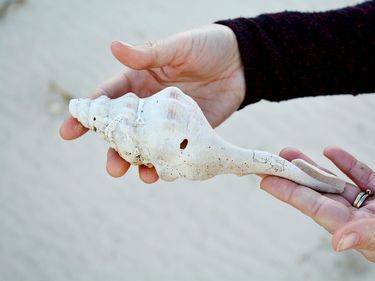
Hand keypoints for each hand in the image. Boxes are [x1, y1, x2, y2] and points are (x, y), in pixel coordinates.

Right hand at [59, 24, 244, 182]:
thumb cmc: (205, 47)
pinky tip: (163, 173)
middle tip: (112, 168)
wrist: (240, 61)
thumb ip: (147, 54)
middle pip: (125, 132)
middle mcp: (150, 105)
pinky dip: (166, 164)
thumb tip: (113, 46)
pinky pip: (173, 151)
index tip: (68, 131)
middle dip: (115, 150)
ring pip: (147, 147)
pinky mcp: (190, 132)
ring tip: (137, 174)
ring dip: (139, 163)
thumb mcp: (176, 47)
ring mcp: (169, 122)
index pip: (107, 100)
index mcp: (139, 82)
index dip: (87, 115)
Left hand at [260, 146, 374, 265]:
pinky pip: (364, 178)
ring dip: (316, 167)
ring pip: (338, 183)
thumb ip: (371, 238)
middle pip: (320, 193)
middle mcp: (360, 219)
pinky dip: (349, 165)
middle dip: (296, 175)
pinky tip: (333, 152)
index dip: (289, 193)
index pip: (314, 208)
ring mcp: (374, 207)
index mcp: (357, 230)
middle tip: (273, 159)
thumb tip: (336, 240)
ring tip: (293, 153)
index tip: (266, 180)